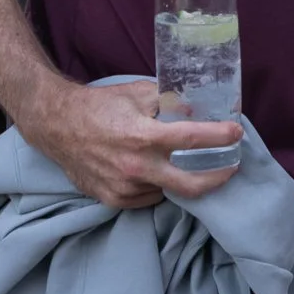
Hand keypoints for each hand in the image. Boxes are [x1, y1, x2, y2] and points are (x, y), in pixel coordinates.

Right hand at [19, 79, 242, 208]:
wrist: (57, 126)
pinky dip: (158, 186)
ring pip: (168, 190)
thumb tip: (198, 110)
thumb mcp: (139, 93)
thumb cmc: (100, 106)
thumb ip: (170, 101)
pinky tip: (157, 172)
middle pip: (191, 185)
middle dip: (218, 178)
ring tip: (184, 163)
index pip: (193, 139)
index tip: (237, 133)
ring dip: (180, 177)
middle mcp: (136, 167)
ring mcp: (124, 188)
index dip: (221, 137)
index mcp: (144, 136)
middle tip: (230, 168)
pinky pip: (148, 198)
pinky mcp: (113, 200)